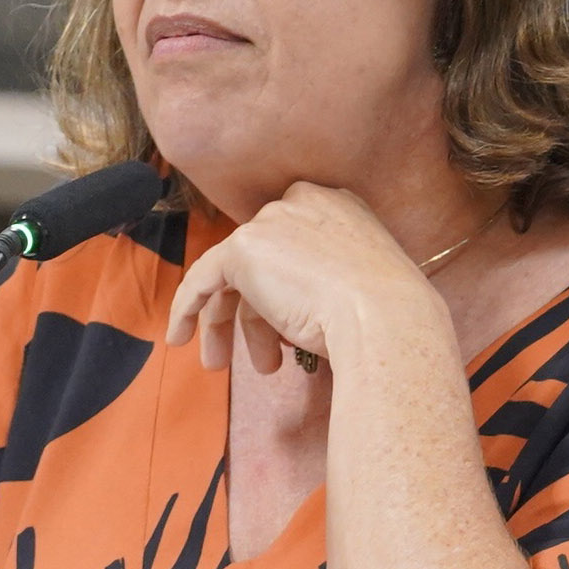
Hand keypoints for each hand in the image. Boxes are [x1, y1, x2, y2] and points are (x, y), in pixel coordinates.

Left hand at [166, 183, 441, 372]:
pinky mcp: (242, 249)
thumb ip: (327, 282)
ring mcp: (270, 224)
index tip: (279, 324)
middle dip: (251, 312)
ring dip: (226, 322)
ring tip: (228, 365)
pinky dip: (187, 308)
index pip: (293, 245)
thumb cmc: (388, 316)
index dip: (281, 289)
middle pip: (262, 261)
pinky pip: (202, 279)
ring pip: (233, 274)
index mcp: (339, 205)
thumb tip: (292, 313)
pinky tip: (180, 336)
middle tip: (252, 355)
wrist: (385, 319)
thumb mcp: (362, 285)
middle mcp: (301, 203)